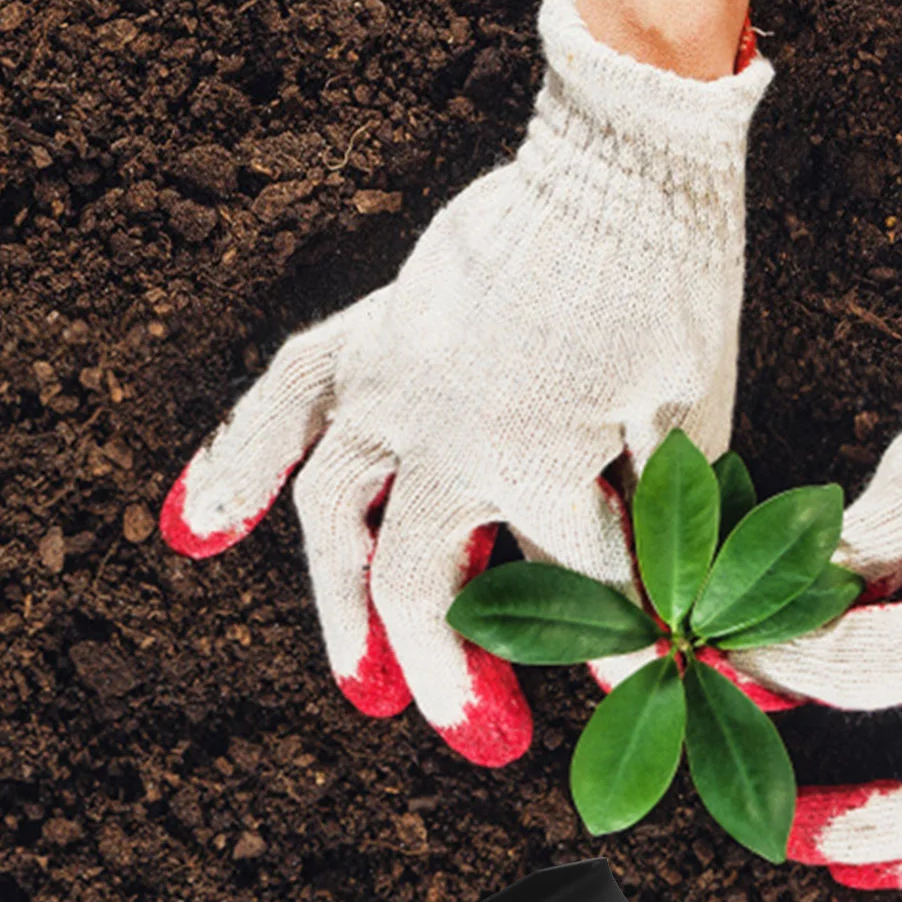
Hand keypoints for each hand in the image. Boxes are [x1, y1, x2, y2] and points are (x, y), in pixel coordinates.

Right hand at [161, 0, 770, 763]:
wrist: (622, 160)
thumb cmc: (671, 284)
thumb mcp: (693, 417)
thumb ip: (673, 524)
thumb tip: (700, 619)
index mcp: (539, 458)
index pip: (578, 588)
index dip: (618, 646)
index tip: (645, 686)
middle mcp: (445, 435)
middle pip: (428, 584)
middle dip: (454, 674)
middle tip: (486, 741)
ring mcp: (393, 383)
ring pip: (335, 519)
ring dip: (339, 610)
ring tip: (364, 688)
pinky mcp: (371, 334)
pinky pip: (284, 401)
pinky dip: (238, 462)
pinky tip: (201, 528)